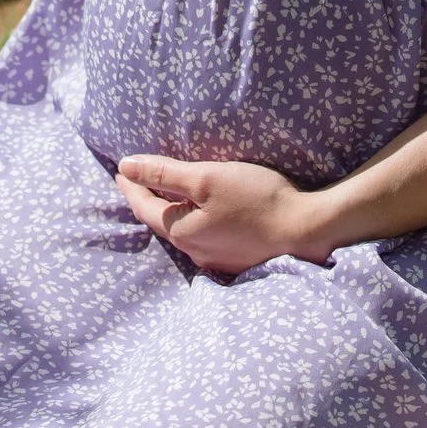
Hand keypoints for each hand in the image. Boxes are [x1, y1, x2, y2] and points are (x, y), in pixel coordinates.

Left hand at [115, 154, 345, 275]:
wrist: (305, 230)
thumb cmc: (257, 200)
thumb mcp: (207, 178)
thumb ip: (165, 173)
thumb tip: (124, 167)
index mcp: (182, 231)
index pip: (144, 208)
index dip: (130, 187)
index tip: (121, 171)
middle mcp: (194, 251)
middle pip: (162, 223)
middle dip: (148, 202)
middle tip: (139, 183)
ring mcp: (216, 259)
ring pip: (184, 233)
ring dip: (173, 213)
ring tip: (170, 196)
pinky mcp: (236, 259)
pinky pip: (205, 239)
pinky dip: (196, 223)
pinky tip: (204, 214)